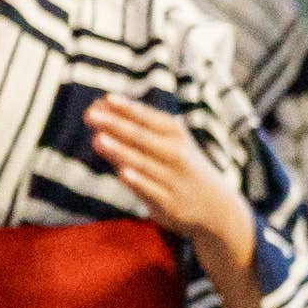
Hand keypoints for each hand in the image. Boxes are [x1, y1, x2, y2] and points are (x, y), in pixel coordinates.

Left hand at [90, 96, 253, 269]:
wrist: (217, 207)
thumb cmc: (183, 168)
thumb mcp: (170, 144)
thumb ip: (136, 129)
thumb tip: (99, 108)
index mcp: (177, 135)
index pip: (148, 119)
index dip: (127, 109)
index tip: (105, 99)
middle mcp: (177, 154)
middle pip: (142, 138)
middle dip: (116, 126)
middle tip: (90, 115)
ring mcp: (174, 179)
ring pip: (143, 163)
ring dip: (121, 151)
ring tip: (98, 140)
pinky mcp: (169, 204)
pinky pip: (151, 191)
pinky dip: (139, 182)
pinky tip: (123, 174)